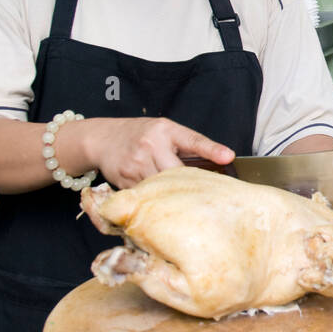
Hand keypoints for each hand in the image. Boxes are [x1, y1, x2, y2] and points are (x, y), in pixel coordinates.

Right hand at [79, 117, 233, 187]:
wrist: (103, 139)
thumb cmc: (141, 134)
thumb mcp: (166, 130)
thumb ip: (189, 144)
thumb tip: (223, 159)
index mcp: (165, 131)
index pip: (193, 140)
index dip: (212, 149)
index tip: (229, 157)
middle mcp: (150, 145)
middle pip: (178, 173)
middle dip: (189, 183)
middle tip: (203, 195)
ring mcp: (136, 164)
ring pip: (162, 187)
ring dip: (172, 194)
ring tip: (181, 199)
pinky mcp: (125, 181)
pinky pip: (147, 196)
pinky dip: (155, 200)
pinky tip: (160, 200)